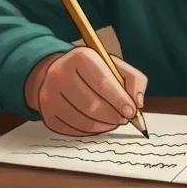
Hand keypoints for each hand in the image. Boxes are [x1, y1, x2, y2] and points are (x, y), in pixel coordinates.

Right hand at [25, 46, 147, 135]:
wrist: (57, 73)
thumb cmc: (91, 71)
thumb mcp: (113, 65)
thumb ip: (133, 79)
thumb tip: (138, 103)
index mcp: (79, 57)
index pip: (102, 83)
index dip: (119, 100)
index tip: (131, 111)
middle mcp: (59, 74)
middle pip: (92, 105)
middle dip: (114, 116)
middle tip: (124, 118)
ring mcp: (50, 96)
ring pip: (85, 121)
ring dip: (105, 125)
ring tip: (113, 120)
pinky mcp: (48, 115)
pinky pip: (75, 131)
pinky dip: (92, 131)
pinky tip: (98, 123)